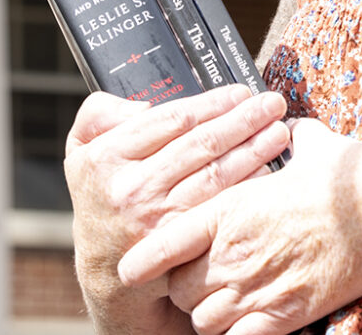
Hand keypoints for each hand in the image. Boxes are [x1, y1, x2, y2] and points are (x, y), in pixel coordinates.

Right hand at [65, 86, 290, 309]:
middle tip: (273, 104)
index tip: (240, 92)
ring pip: (215, 175)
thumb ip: (98, 115)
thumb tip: (143, 104)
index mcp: (106, 157)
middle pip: (201, 144)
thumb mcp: (81, 152)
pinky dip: (247, 189)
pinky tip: (269, 173)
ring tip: (280, 131)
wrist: (99, 269)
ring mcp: (154, 220)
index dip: (213, 102)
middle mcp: (128, 189)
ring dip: (253, 150)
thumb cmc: (100, 198)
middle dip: (244, 120)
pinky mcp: (176, 246)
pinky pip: (219, 210)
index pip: (172, 118)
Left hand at [121, 117, 361, 334]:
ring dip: (209, 316)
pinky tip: (247, 327)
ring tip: (224, 306)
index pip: (161, 245)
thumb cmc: (348, 176)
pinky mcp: (283, 315)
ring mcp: (256, 287)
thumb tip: (290, 124)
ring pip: (203, 321)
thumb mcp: (311, 144)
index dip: (143, 261)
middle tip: (199, 283)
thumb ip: (290, 137)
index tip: (134, 268)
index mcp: (229, 209)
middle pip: (179, 290)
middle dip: (183, 290)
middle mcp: (233, 252)